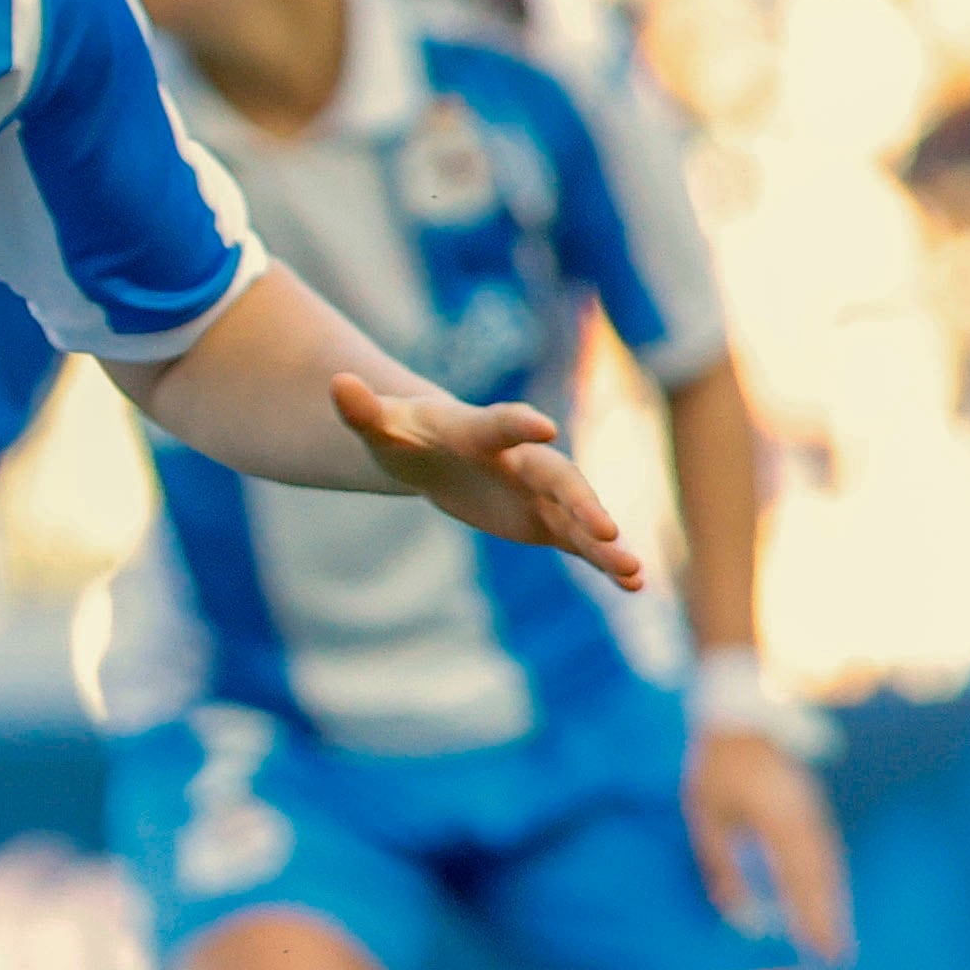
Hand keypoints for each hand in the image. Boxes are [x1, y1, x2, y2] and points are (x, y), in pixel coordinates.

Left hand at [330, 374, 642, 587]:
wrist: (431, 450)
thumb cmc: (404, 433)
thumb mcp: (380, 425)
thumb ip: (362, 410)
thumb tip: (336, 384)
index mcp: (478, 431)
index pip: (500, 424)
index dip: (518, 424)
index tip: (542, 427)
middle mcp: (520, 459)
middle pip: (557, 476)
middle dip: (581, 500)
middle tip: (605, 527)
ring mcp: (538, 492)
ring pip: (578, 514)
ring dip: (604, 540)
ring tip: (633, 570)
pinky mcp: (544, 522)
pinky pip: (579, 543)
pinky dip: (604, 561)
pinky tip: (633, 584)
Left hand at [685, 726, 853, 965]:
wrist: (741, 719)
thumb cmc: (716, 768)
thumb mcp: (707, 815)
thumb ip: (720, 863)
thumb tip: (733, 912)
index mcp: (780, 822)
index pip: (800, 880)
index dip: (811, 918)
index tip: (820, 950)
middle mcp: (805, 820)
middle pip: (823, 878)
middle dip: (830, 919)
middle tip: (838, 958)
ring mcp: (813, 812)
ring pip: (829, 866)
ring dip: (833, 903)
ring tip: (836, 939)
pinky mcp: (811, 808)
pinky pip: (825, 851)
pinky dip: (828, 879)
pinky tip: (827, 899)